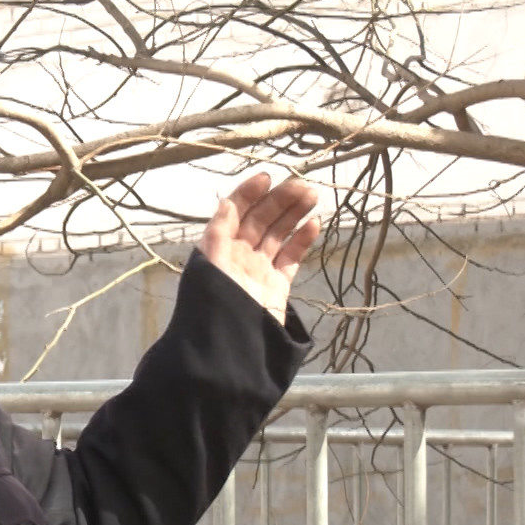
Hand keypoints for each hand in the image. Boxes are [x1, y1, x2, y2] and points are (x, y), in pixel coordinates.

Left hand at [198, 172, 320, 324]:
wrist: (230, 346)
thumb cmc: (214, 302)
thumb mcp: (211, 262)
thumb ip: (220, 230)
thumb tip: (227, 201)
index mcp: (219, 246)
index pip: (235, 212)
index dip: (249, 193)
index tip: (268, 178)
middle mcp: (238, 254)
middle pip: (261, 219)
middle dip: (280, 200)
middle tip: (303, 185)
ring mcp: (259, 269)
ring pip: (278, 234)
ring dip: (294, 214)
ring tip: (312, 196)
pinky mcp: (277, 285)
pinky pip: (291, 257)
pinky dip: (302, 240)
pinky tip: (314, 224)